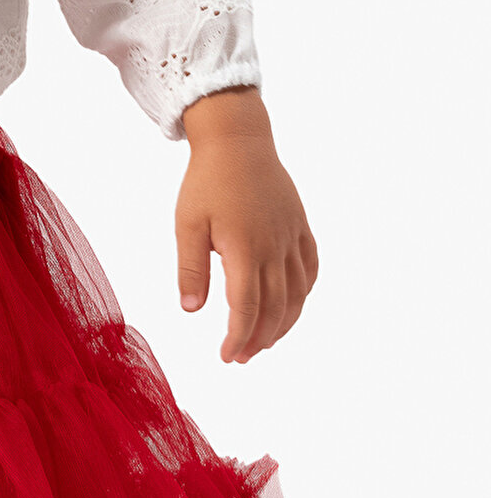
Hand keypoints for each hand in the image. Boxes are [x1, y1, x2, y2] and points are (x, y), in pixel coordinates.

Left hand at [176, 88, 318, 362]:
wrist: (238, 140)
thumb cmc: (207, 181)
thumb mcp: (187, 224)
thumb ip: (191, 269)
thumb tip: (191, 310)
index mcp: (245, 249)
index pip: (246, 308)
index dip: (238, 337)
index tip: (227, 356)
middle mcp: (275, 247)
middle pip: (275, 307)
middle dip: (260, 338)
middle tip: (243, 357)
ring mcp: (292, 236)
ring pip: (298, 293)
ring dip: (285, 322)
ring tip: (266, 341)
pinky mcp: (300, 226)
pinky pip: (310, 268)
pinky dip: (304, 292)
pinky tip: (293, 304)